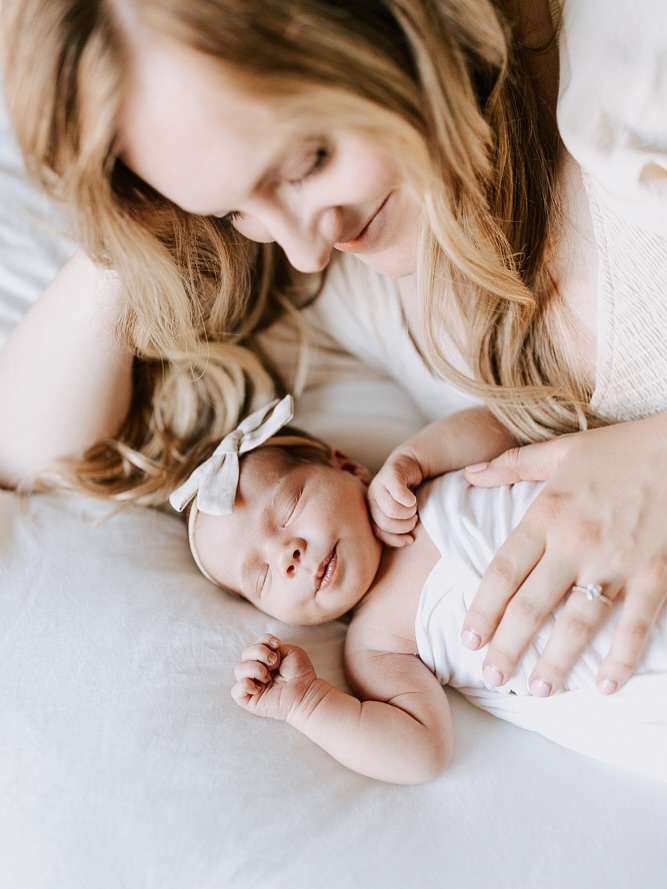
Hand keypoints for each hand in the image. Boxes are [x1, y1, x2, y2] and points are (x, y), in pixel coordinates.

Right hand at [231, 634, 318, 720]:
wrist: (305, 693)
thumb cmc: (300, 673)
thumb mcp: (290, 651)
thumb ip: (273, 646)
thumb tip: (261, 653)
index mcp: (265, 660)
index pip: (255, 644)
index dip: (264, 640)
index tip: (277, 644)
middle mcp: (256, 671)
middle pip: (245, 653)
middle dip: (259, 652)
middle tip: (274, 661)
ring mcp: (252, 685)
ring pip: (239, 669)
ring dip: (255, 668)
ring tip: (269, 677)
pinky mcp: (249, 700)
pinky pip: (236, 690)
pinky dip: (245, 685)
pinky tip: (259, 688)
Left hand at [367, 452, 421, 546]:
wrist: (410, 465)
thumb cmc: (405, 495)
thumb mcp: (399, 514)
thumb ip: (394, 529)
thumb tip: (393, 545)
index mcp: (371, 511)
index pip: (378, 532)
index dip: (396, 539)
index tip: (410, 539)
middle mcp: (371, 498)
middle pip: (384, 522)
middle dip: (404, 525)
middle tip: (414, 519)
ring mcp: (378, 485)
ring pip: (391, 510)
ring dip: (409, 512)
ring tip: (414, 508)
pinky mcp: (390, 474)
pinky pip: (399, 493)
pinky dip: (410, 500)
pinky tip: (414, 499)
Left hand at [461, 415, 666, 695]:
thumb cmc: (619, 449)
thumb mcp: (560, 450)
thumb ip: (511, 465)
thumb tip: (469, 473)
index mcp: (548, 514)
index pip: (503, 571)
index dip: (482, 609)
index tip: (469, 639)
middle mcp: (575, 543)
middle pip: (531, 605)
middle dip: (508, 646)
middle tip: (492, 676)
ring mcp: (617, 562)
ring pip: (578, 623)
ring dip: (556, 662)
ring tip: (538, 690)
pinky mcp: (655, 574)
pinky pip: (636, 624)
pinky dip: (620, 658)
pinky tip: (605, 686)